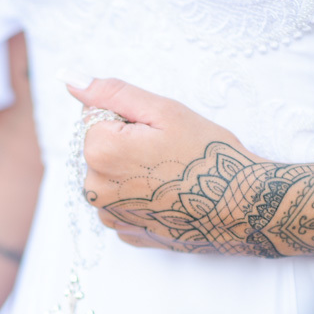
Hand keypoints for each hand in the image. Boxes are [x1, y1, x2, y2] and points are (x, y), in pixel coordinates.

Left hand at [66, 77, 284, 256]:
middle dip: (128, 145)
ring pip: (111, 177)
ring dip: (133, 173)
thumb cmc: (207, 155)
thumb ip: (113, 93)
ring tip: (170, 177)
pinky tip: (169, 198)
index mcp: (99, 152)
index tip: (157, 133)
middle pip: (101, 148)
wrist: (242, 208)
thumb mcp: (163, 111)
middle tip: (168, 155)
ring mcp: (109, 216)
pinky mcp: (125, 233)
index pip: (96, 116)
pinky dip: (141, 197)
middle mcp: (95, 189)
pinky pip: (123, 203)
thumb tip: (71, 80)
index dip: (129, 118)